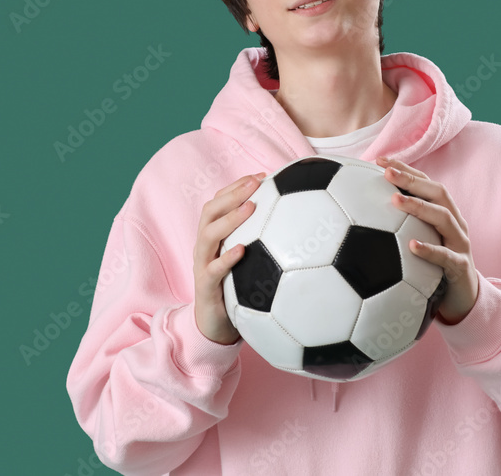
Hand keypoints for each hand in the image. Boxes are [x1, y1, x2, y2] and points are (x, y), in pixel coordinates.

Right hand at [193, 172, 265, 344]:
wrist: (215, 325)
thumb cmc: (236, 289)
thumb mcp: (249, 262)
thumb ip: (262, 241)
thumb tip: (298, 223)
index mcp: (214, 237)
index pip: (219, 202)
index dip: (237, 186)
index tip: (261, 175)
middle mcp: (205, 247)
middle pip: (210, 212)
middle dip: (232, 194)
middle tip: (256, 183)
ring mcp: (203, 265)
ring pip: (208, 235)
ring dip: (230, 219)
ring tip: (251, 208)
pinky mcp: (206, 287)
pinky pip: (213, 270)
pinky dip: (227, 258)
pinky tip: (243, 249)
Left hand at [376, 156, 478, 323]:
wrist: (464, 299)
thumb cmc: (435, 267)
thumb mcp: (420, 241)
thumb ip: (400, 227)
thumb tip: (360, 215)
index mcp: (445, 214)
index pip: (427, 183)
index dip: (406, 170)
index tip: (379, 160)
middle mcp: (455, 224)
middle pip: (438, 193)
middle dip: (412, 180)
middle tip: (387, 173)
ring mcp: (460, 244)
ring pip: (444, 218)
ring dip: (419, 206)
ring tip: (395, 200)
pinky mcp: (461, 267)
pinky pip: (446, 257)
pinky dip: (430, 250)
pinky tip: (411, 245)